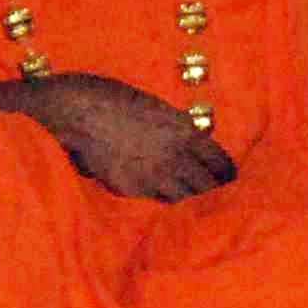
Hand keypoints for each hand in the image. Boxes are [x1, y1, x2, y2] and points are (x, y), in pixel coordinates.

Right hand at [9, 74, 239, 201]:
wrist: (76, 110)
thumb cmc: (111, 98)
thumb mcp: (153, 107)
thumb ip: (172, 128)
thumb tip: (183, 144)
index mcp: (185, 130)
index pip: (219, 159)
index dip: (227, 173)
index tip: (230, 179)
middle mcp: (176, 155)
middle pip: (207, 185)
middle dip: (214, 193)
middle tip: (220, 201)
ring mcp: (154, 175)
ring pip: (185, 199)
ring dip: (191, 203)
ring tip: (197, 210)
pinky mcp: (132, 189)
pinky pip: (156, 202)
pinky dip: (164, 205)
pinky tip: (166, 207)